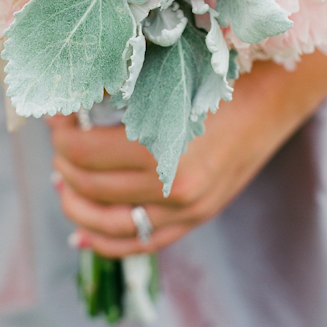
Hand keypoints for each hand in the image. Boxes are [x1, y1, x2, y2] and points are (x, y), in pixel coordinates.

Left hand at [46, 61, 293, 257]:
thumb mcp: (168, 82)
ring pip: (107, 224)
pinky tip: (81, 234)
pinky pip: (139, 245)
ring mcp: (185, 211)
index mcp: (163, 146)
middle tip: (60, 142)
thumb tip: (75, 105)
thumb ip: (124, 96)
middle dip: (63, 163)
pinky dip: (103, 243)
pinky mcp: (193, 221)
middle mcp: (173, 187)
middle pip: (91, 186)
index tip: (55, 117)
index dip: (60, 134)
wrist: (271, 102)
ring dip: (74, 204)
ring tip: (61, 182)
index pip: (85, 151)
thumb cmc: (218, 82)